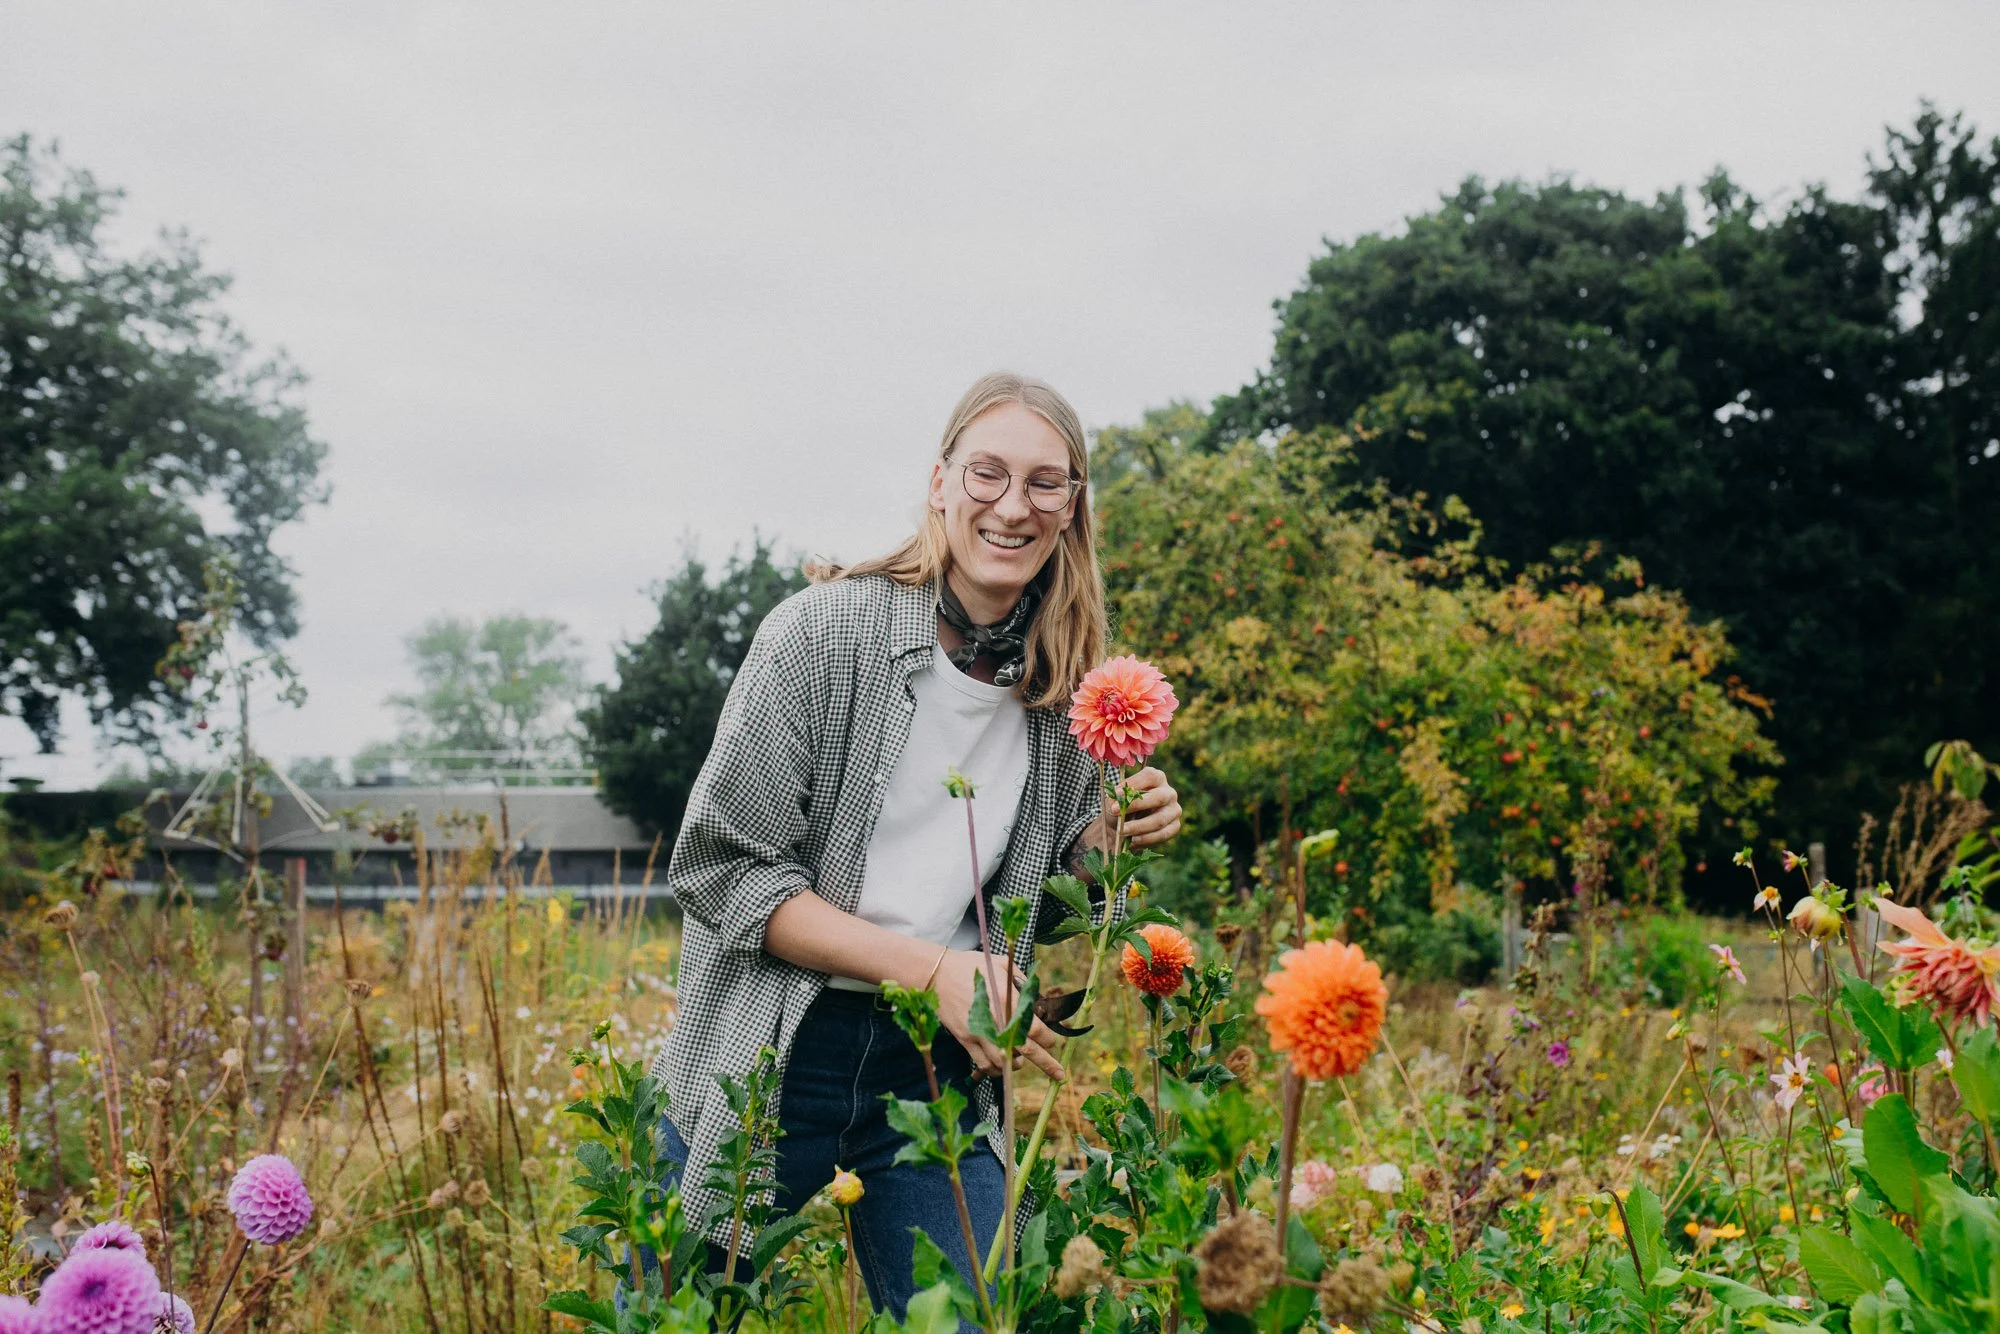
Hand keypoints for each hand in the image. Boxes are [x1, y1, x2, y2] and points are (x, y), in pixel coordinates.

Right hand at [930, 949, 1067, 1080]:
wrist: (937, 974)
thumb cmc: (971, 966)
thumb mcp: (1001, 964)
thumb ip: (1022, 982)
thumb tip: (1036, 1000)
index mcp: (1007, 999)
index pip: (1036, 1028)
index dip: (1048, 1039)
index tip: (1053, 1042)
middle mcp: (996, 1020)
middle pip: (1026, 1049)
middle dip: (1046, 1063)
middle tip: (1060, 1075)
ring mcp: (979, 1033)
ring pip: (1004, 1062)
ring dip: (1017, 1065)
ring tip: (1021, 1063)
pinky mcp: (965, 1040)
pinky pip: (983, 1064)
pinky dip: (995, 1069)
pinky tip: (1001, 1065)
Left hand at [1102, 766, 1181, 848]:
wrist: (1121, 829)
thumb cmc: (1119, 809)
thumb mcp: (1114, 800)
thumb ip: (1117, 797)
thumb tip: (1119, 797)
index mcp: (1156, 778)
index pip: (1150, 776)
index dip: (1134, 784)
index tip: (1116, 793)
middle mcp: (1169, 792)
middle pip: (1158, 798)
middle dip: (1136, 806)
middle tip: (1115, 812)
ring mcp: (1174, 810)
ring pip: (1159, 820)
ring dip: (1138, 826)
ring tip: (1122, 830)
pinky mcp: (1174, 826)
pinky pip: (1162, 834)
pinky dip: (1145, 838)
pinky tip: (1133, 840)